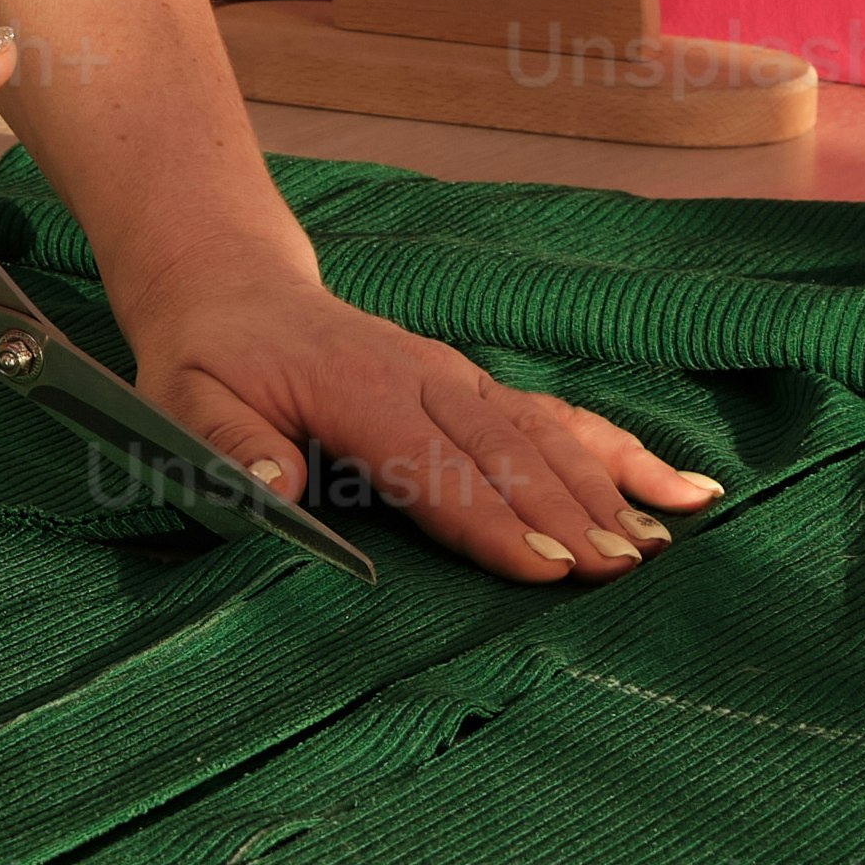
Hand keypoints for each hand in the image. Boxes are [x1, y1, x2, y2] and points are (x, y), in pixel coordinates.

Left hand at [120, 264, 723, 585]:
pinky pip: (559, 419)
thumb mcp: (183, 402)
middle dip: (567, 512)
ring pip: (544, 433)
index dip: (490, 517)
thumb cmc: (209, 362)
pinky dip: (622, 451)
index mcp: (355, 389)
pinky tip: (682, 487)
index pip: (431, 463)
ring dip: (605, 487)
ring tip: (660, 543)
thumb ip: (226, 444)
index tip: (544, 566)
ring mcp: (458, 380)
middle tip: (620, 573)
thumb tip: (274, 481)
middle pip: (505, 452)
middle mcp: (422, 379)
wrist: (233, 291)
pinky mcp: (477, 388)